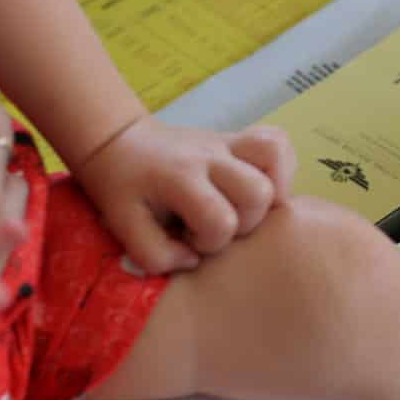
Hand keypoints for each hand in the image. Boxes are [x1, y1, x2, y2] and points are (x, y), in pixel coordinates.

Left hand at [72, 115, 293, 273]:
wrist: (119, 143)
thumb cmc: (122, 189)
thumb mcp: (123, 227)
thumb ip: (155, 255)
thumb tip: (194, 259)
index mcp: (179, 177)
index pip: (220, 220)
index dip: (210, 241)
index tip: (188, 239)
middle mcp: (209, 155)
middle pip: (258, 192)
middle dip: (244, 222)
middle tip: (215, 223)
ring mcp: (226, 142)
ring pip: (276, 158)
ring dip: (268, 194)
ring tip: (242, 207)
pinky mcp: (237, 139)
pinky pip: (278, 142)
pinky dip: (280, 168)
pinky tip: (261, 186)